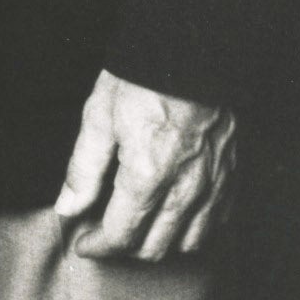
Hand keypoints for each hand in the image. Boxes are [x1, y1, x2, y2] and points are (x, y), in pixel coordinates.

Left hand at [53, 68, 235, 260]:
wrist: (193, 51)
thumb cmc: (143, 79)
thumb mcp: (99, 117)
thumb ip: (83, 170)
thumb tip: (68, 207)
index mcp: (147, 175)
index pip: (120, 235)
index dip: (97, 246)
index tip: (83, 244)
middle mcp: (185, 188)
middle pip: (153, 246)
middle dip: (123, 248)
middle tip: (103, 234)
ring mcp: (213, 185)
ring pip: (187, 243)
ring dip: (158, 244)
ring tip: (137, 228)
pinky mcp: (231, 176)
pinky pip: (216, 224)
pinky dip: (192, 231)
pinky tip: (175, 218)